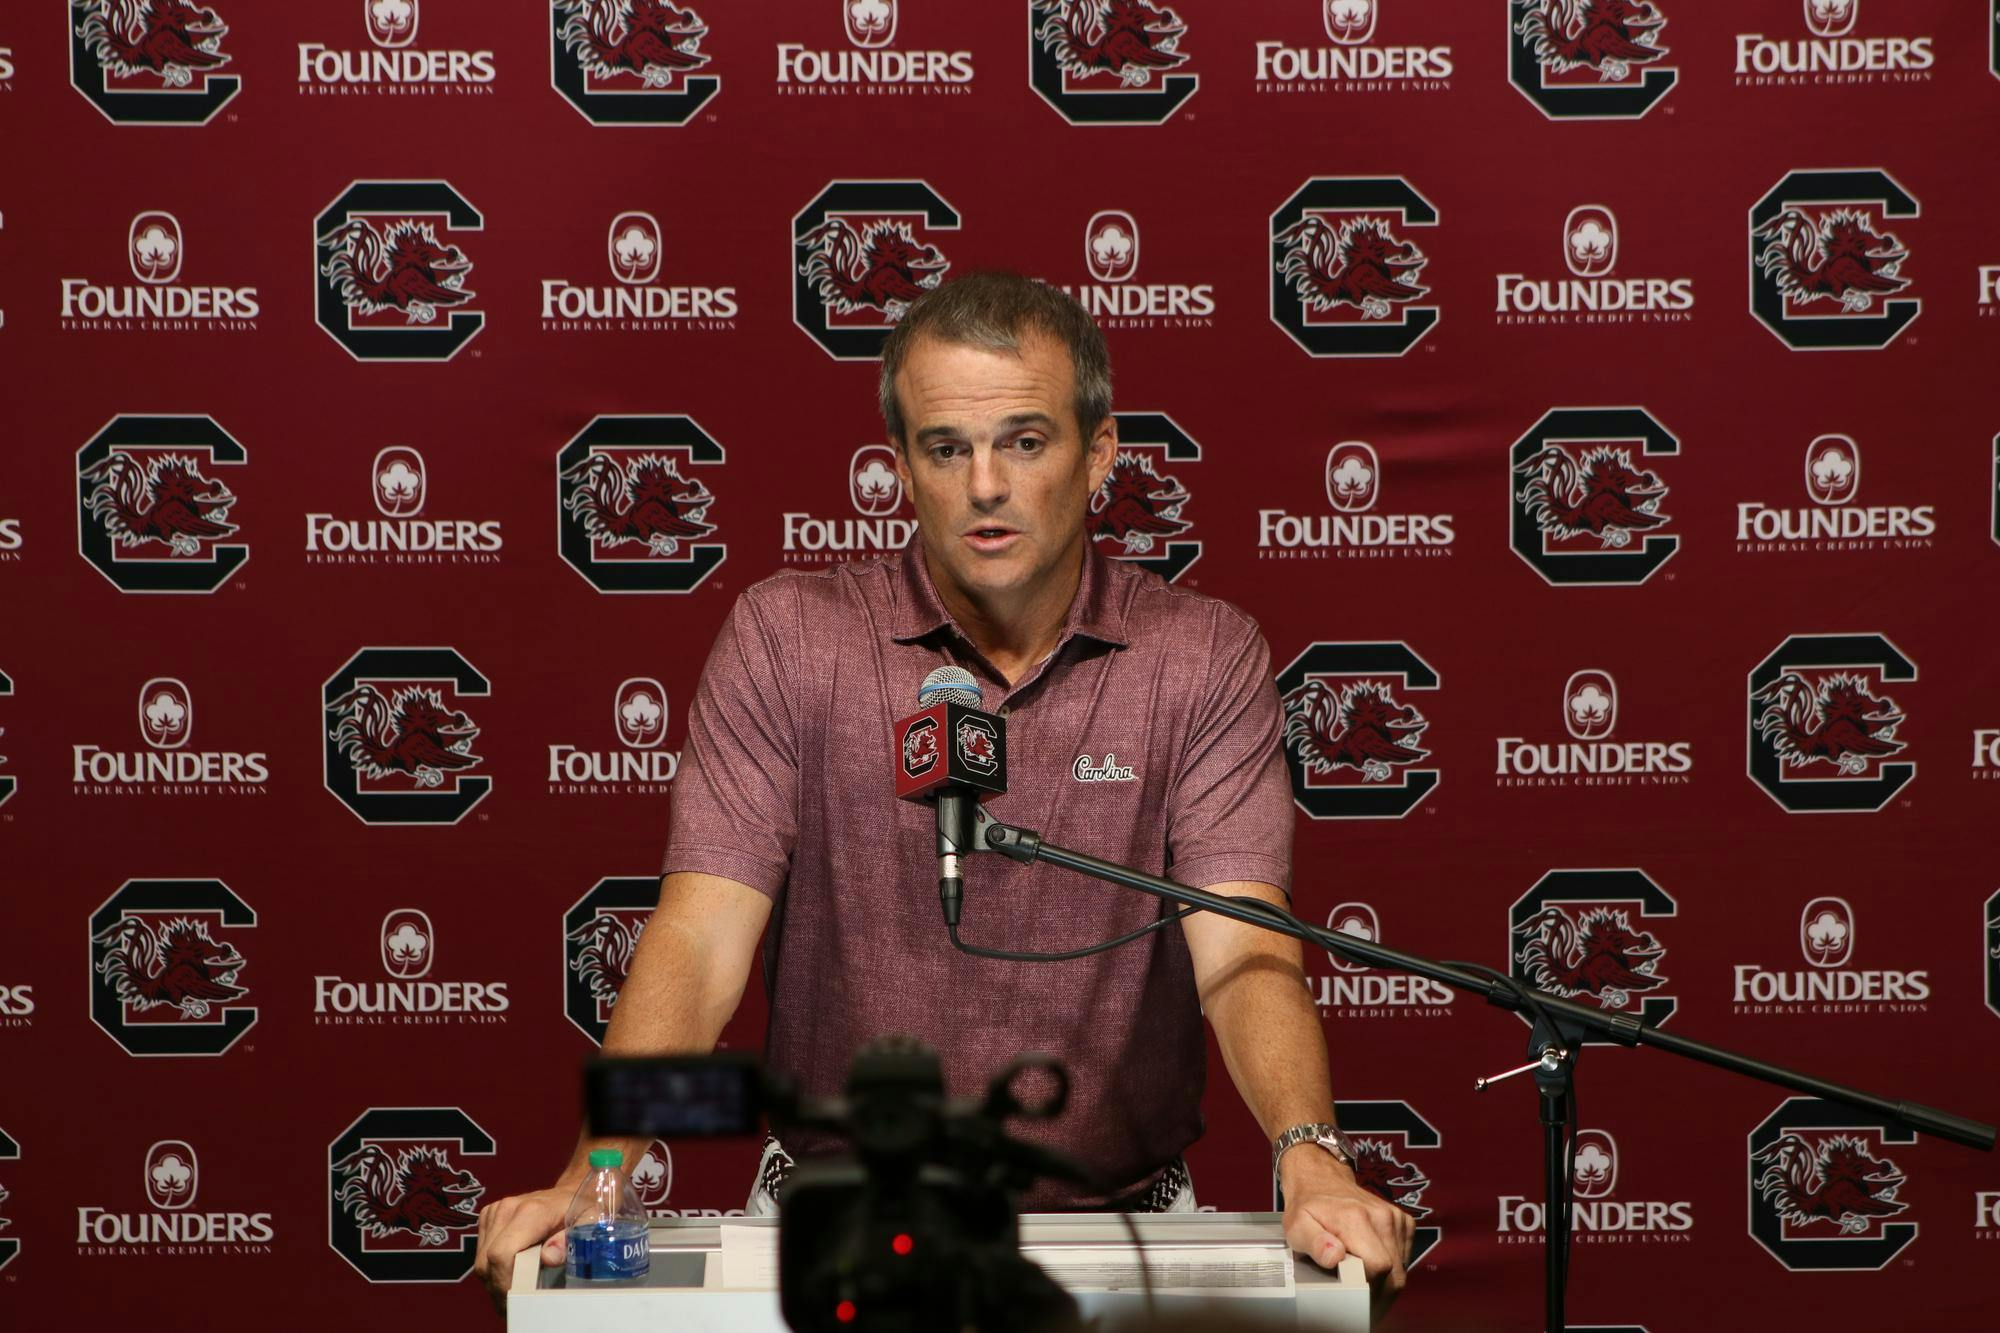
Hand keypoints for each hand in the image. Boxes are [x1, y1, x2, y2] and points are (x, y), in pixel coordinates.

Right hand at [474, 1185, 572, 1313]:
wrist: (572, 1191)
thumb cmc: (582, 1211)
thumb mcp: (587, 1226)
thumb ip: (567, 1242)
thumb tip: (548, 1258)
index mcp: (531, 1211)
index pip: (502, 1254)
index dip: (505, 1282)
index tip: (518, 1299)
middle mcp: (508, 1209)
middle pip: (487, 1261)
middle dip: (499, 1288)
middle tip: (516, 1306)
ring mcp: (496, 1211)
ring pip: (481, 1259)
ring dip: (494, 1281)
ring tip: (514, 1293)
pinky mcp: (489, 1215)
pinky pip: (481, 1251)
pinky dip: (491, 1268)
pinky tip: (509, 1274)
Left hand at [1279, 1145, 1413, 1316]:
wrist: (1322, 1178)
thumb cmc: (1308, 1206)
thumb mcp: (1297, 1226)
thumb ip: (1313, 1243)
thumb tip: (1334, 1256)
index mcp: (1356, 1219)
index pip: (1378, 1267)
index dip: (1367, 1288)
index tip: (1353, 1296)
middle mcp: (1381, 1216)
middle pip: (1394, 1274)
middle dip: (1378, 1294)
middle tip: (1359, 1302)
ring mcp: (1396, 1218)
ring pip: (1401, 1269)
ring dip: (1386, 1283)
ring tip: (1363, 1283)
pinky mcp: (1404, 1221)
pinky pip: (1404, 1257)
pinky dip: (1392, 1268)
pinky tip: (1373, 1265)